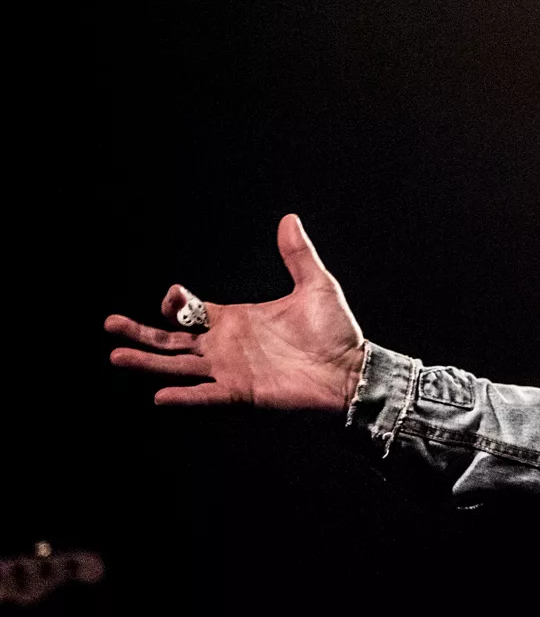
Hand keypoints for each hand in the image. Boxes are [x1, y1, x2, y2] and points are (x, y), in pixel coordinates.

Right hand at [106, 214, 366, 412]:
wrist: (352, 371)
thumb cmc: (336, 333)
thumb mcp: (316, 286)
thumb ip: (298, 255)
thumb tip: (289, 219)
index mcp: (236, 321)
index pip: (191, 312)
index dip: (176, 303)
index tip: (173, 295)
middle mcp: (226, 346)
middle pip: (172, 340)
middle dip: (141, 333)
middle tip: (110, 324)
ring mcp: (231, 371)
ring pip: (178, 366)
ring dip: (147, 362)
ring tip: (116, 356)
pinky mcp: (242, 393)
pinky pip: (206, 396)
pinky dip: (184, 396)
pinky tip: (160, 395)